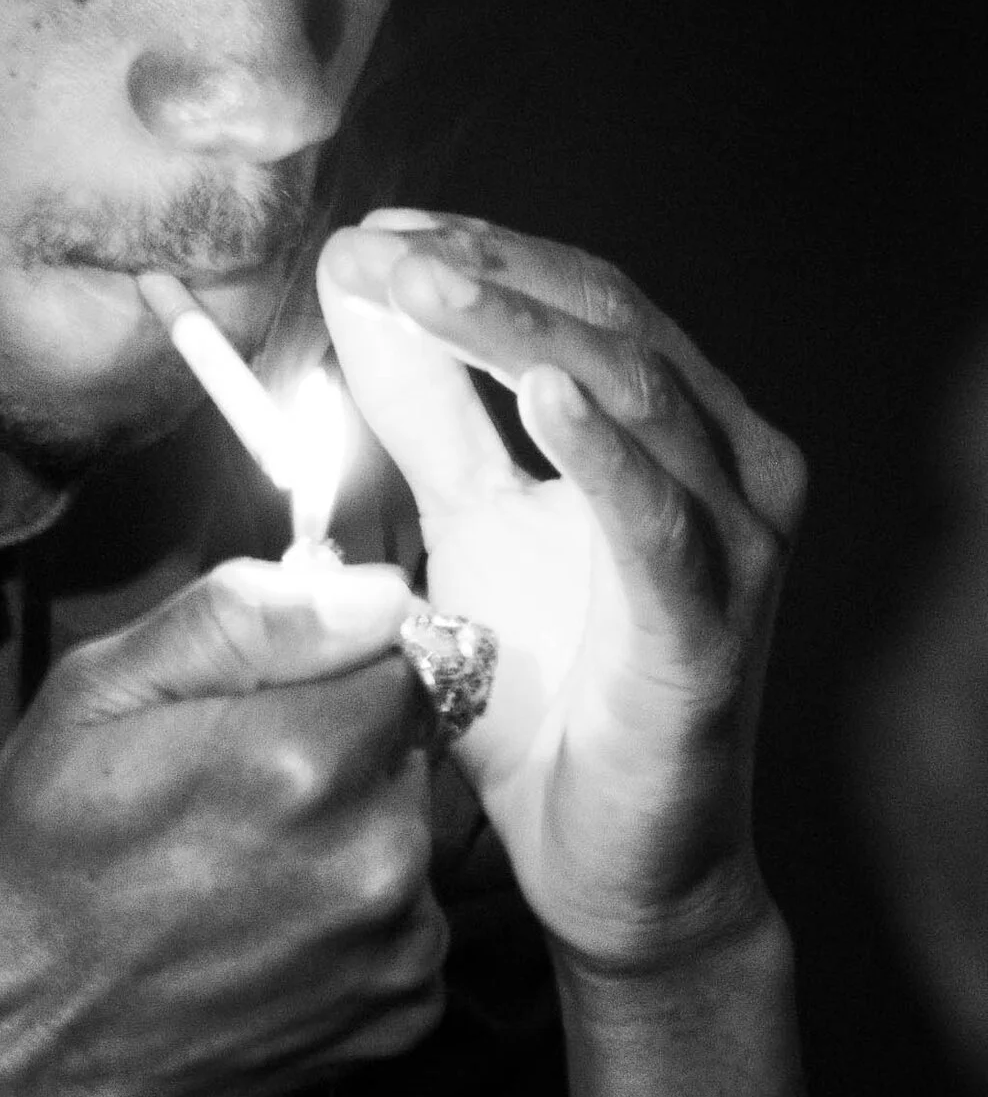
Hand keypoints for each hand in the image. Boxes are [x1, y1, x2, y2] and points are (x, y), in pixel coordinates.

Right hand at [0, 556, 443, 1096]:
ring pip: (411, 837)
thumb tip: (377, 591)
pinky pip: (413, 926)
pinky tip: (270, 933)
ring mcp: (396, 947)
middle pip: (408, 750)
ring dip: (353, 836)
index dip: (334, 668)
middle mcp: (375, 855)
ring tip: (243, 871)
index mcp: (305, 755)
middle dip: (341, 752)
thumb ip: (244, 618)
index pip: (407, 655)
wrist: (13, 1036)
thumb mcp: (96, 692)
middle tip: (234, 794)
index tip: (265, 705)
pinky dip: (360, 921)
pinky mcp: (401, 1018)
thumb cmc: (40, 850)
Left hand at [317, 214, 807, 978]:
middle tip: (377, 248)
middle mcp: (728, 462)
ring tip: (425, 286)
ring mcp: (735, 540)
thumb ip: (428, 413)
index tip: (371, 230)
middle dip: (485, 274)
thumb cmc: (546, 693)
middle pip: (609, 321)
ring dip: (521, 333)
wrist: (609, 867)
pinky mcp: (713, 626)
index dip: (479, 250)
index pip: (582, 295)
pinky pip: (662, 522)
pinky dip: (603, 453)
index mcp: (675, 426)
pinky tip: (544, 400)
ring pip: (636, 394)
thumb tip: (360, 291)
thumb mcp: (468, 524)